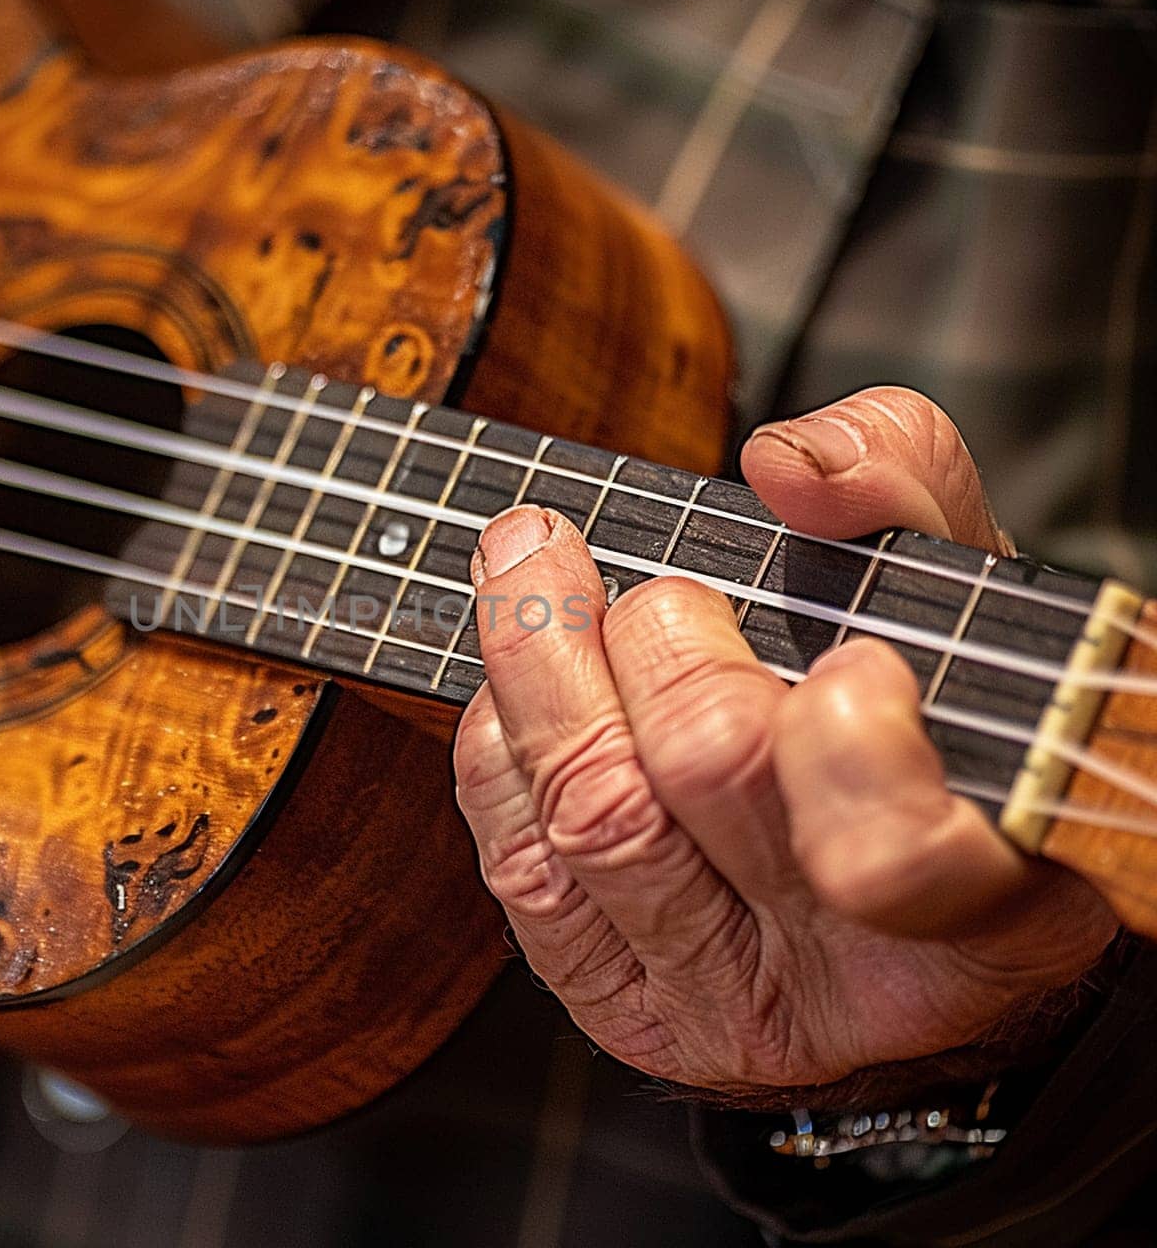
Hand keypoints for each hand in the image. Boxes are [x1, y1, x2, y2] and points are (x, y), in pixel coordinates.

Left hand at [453, 388, 1116, 1102]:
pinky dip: (496, 753)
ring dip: (540, 666)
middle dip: (659, 645)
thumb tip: (784, 468)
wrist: (878, 880)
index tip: (855, 665)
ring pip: (591, 820)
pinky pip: (523, 870)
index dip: (847, 747)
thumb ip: (903, 491)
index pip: (895, 856)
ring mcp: (727, 1005)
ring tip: (529, 567)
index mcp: (981, 898)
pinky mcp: (625, 1010)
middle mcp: (849, 976)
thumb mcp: (954, 595)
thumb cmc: (925, 725)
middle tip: (655, 591)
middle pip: (707, 778)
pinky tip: (508, 693)